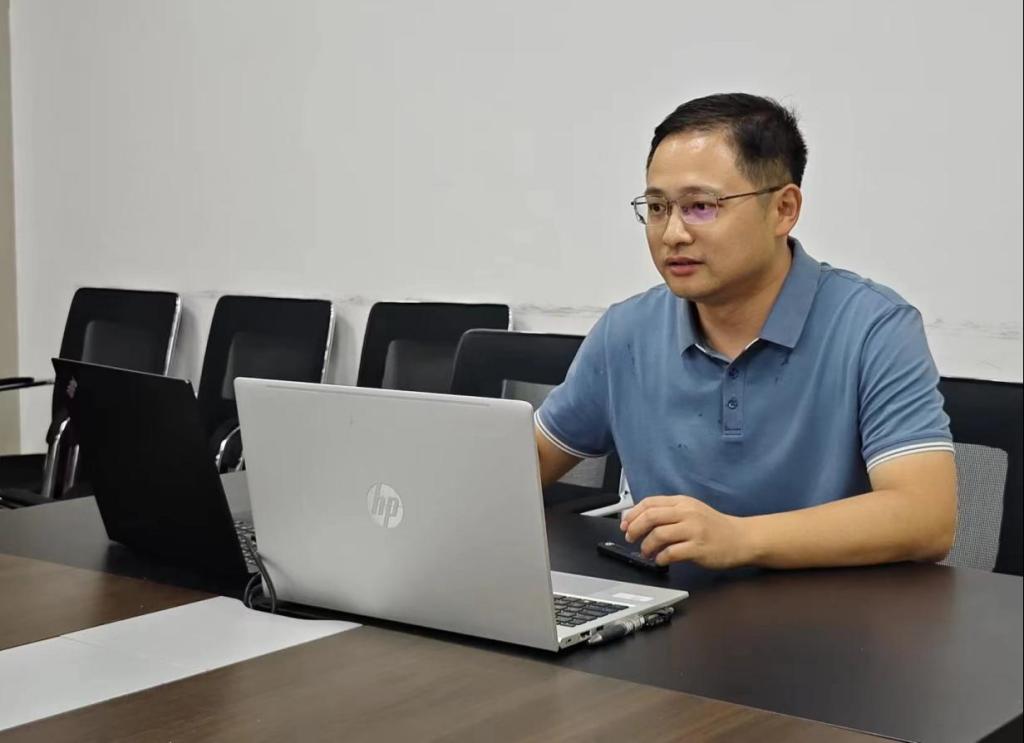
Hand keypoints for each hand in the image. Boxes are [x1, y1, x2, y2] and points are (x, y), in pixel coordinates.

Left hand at [619, 495, 752, 568]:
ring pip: (659, 534)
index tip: (625, 524)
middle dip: (635, 529)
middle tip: (630, 538)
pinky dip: (661, 558)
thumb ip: (669, 512)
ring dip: (647, 546)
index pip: (650, 503)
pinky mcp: (699, 548)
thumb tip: (640, 520)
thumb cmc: (714, 527)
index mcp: (682, 502)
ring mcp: (693, 530)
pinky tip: (661, 560)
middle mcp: (687, 513)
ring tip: (646, 552)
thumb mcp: (691, 511)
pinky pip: (672, 553)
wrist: (741, 538)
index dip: (632, 514)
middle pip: (651, 516)